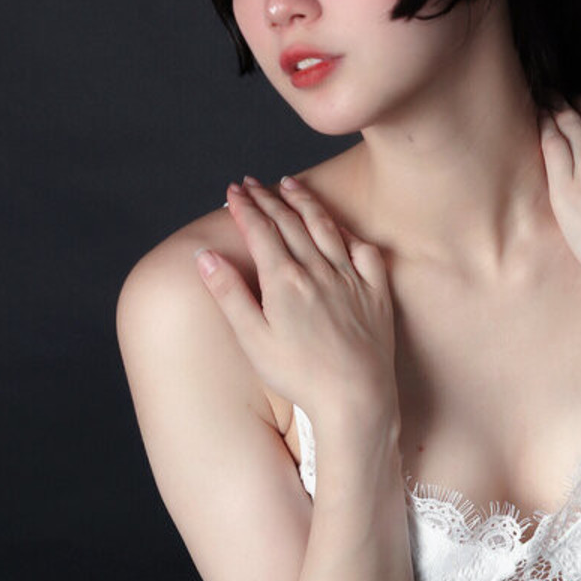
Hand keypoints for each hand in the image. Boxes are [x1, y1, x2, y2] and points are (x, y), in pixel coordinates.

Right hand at [195, 176, 395, 415]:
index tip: (232, 191)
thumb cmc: (299, 376)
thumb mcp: (253, 338)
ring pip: (324, 227)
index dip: (244, 207)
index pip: (260, 230)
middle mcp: (318, 270)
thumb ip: (229, 294)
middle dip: (267, 198)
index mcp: (284, 280)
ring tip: (289, 185)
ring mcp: (350, 278)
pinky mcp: (375, 292)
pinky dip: (346, 231)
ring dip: (304, 202)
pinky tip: (338, 226)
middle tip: (252, 183)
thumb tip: (205, 256)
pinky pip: (362, 249)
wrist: (355, 397)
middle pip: (289, 222)